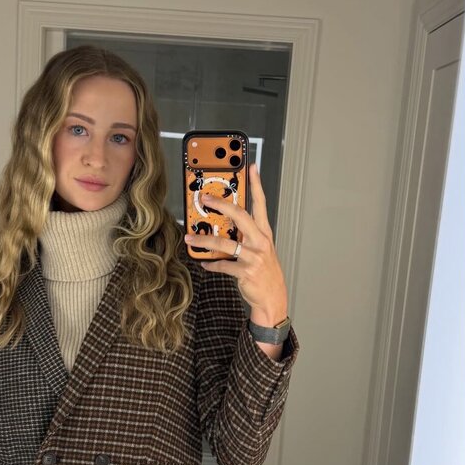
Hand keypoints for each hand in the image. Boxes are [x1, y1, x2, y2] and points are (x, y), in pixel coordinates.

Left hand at [185, 162, 288, 321]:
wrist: (273, 297)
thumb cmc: (264, 271)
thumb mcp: (260, 249)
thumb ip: (246, 235)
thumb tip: (223, 225)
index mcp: (264, 233)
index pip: (261, 203)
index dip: (256, 184)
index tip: (251, 167)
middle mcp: (260, 241)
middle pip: (240, 216)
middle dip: (221, 205)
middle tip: (204, 199)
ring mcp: (254, 256)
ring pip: (225, 243)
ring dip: (204, 239)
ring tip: (191, 237)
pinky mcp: (246, 272)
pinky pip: (223, 265)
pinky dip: (212, 265)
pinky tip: (205, 264)